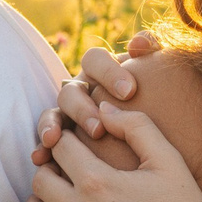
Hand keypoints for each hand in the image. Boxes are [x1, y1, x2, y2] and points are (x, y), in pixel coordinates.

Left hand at [21, 102, 201, 201]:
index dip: (65, 139)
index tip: (75, 144)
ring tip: (52, 200)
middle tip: (63, 171)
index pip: (59, 147)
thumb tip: (103, 108)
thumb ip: (135, 126)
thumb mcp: (167, 158)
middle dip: (50, 169)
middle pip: (40, 180)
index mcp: (99, 182)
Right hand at [33, 32, 161, 166]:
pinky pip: (46, 143)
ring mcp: (68, 116)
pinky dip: (40, 148)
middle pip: (70, 90)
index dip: (107, 71)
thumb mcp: (161, 77)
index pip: (95, 59)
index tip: (129, 91)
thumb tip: (137, 43)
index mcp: (102, 72)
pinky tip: (40, 158)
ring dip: (53, 125)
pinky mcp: (61, 141)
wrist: (156, 148)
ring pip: (53, 114)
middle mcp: (82, 91)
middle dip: (82, 109)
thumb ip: (152, 52)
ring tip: (55, 140)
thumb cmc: (160, 105)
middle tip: (98, 129)